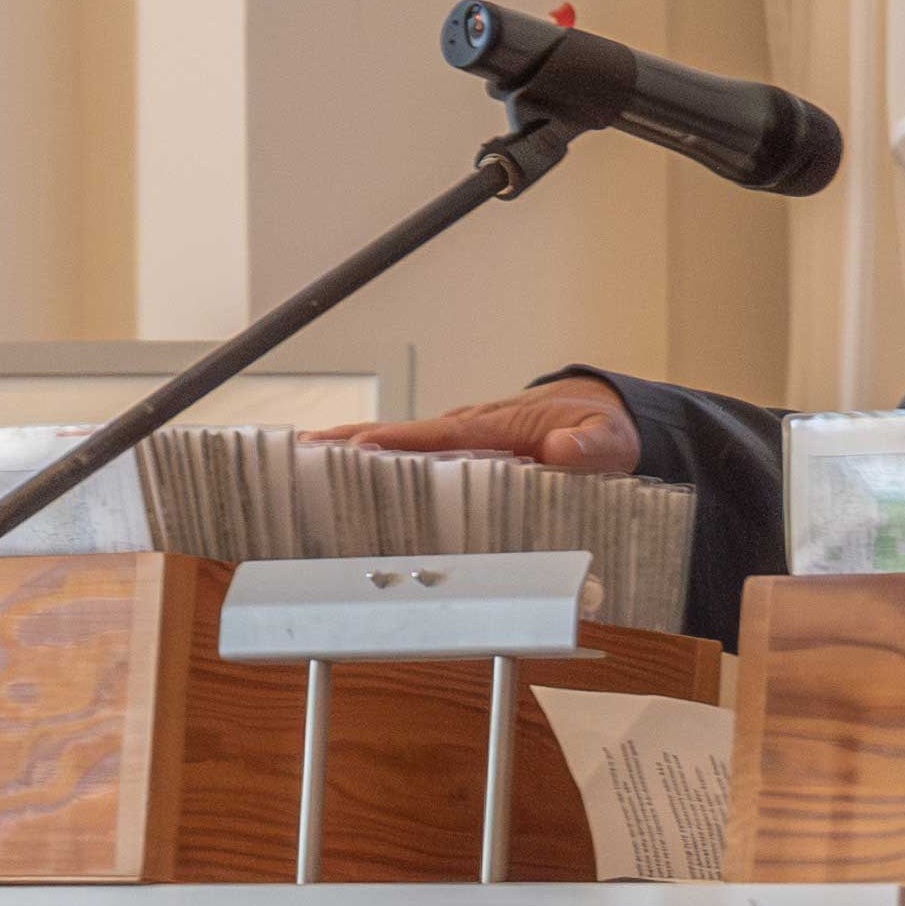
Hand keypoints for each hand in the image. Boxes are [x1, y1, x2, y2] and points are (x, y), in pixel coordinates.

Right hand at [321, 383, 640, 476]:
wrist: (604, 418)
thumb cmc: (605, 431)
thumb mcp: (610, 440)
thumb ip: (590, 446)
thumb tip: (561, 448)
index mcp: (498, 426)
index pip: (440, 435)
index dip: (399, 443)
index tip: (357, 449)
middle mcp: (469, 430)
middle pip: (401, 437)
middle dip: (350, 444)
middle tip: (296, 456)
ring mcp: (459, 443)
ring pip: (397, 449)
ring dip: (349, 457)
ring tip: (294, 470)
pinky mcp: (458, 458)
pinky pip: (410, 463)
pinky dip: (371, 467)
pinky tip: (337, 486)